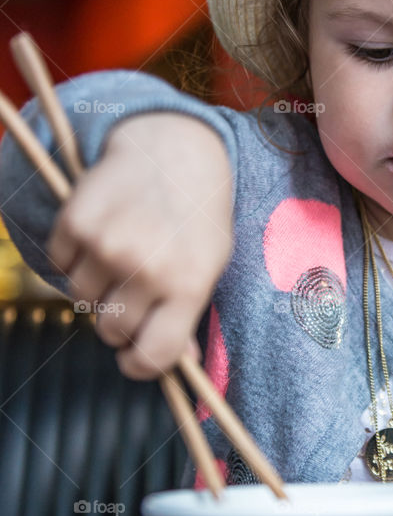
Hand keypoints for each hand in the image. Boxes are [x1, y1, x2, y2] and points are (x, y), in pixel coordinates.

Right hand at [45, 112, 233, 379]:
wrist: (173, 150)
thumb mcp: (209, 265)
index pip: (154, 355)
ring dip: (96, 285)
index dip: (140, 365)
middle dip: (118, 321)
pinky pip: (60, 263)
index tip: (134, 358)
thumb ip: (189, 314)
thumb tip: (180, 364)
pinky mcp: (77, 221)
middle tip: (131, 293)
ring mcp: (109, 244)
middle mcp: (148, 268)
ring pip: (82, 298)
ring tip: (120, 254)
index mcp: (189, 285)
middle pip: (112, 330)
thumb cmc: (196, 217)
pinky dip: (73, 255)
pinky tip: (101, 232)